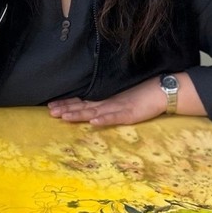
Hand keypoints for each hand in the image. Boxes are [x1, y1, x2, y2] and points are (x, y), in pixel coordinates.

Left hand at [48, 76, 166, 125]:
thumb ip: (107, 104)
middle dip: (66, 109)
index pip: (83, 102)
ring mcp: (118, 108)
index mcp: (106, 100)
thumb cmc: (142, 94)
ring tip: (64, 117)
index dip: (67, 104)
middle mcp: (108, 103)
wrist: (161, 90)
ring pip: (94, 111)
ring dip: (79, 114)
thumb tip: (92, 110)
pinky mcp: (129, 113)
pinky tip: (93, 121)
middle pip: (84, 106)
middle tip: (50, 111)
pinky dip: (104, 119)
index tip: (52, 105)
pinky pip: (114, 117)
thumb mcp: (121, 100)